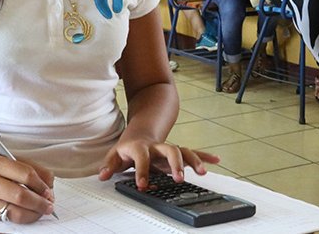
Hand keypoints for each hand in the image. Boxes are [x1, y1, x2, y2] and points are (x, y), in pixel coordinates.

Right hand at [0, 154, 55, 223]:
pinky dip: (23, 216)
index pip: (26, 175)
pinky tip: (28, 212)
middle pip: (21, 196)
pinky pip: (9, 218)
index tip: (49, 190)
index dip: (42, 185)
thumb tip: (50, 185)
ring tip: (41, 210)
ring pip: (16, 212)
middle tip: (49, 204)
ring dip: (34, 214)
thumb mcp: (10, 160)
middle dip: (40, 203)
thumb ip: (32, 169)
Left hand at [97, 138, 220, 189]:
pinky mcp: (177, 153)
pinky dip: (204, 156)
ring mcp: (168, 149)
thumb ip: (109, 166)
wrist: (140, 132)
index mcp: (140, 148)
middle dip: (175, 164)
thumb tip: (102, 175)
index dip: (142, 171)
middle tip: (178, 178)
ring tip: (202, 172)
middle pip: (169, 150)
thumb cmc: (128, 148)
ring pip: (183, 151)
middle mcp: (157, 147)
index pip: (141, 158)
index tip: (143, 185)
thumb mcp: (115, 155)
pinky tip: (216, 160)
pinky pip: (192, 152)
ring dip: (194, 160)